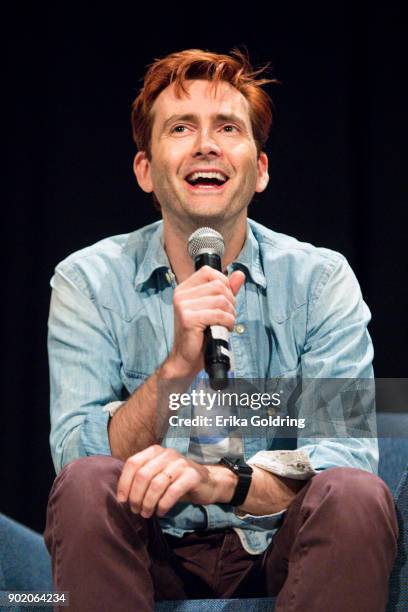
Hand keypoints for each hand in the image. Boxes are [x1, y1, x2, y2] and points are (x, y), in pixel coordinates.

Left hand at [116, 445, 235, 517]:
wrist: (207, 483)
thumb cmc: (176, 481)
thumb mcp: (157, 475)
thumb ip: (142, 478)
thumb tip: (121, 495)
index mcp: (155, 451)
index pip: (133, 463)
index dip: (124, 483)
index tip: (122, 501)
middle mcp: (167, 454)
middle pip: (142, 475)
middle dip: (135, 496)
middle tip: (136, 510)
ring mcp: (181, 463)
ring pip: (156, 484)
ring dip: (148, 503)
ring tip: (146, 514)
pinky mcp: (192, 475)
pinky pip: (172, 492)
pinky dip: (163, 505)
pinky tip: (160, 512)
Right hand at [165, 266, 244, 378]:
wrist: (186, 358)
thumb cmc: (200, 334)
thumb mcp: (214, 308)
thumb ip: (227, 291)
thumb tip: (240, 274)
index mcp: (184, 289)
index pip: (209, 272)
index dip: (224, 283)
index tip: (226, 299)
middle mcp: (181, 295)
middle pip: (218, 285)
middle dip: (230, 301)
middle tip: (228, 315)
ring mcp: (183, 306)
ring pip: (221, 300)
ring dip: (230, 314)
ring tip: (225, 324)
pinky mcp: (188, 319)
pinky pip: (218, 314)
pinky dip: (227, 322)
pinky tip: (223, 329)